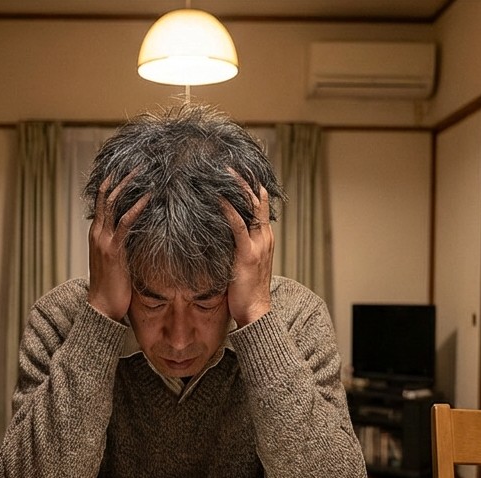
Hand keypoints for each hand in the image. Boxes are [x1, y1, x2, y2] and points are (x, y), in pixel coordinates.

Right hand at [87, 171, 148, 320]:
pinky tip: (149, 197)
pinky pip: (126, 222)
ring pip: (114, 203)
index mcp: (97, 233)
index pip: (104, 201)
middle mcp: (98, 232)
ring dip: (128, 185)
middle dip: (122, 178)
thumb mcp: (116, 260)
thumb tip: (140, 235)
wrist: (101, 307)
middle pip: (107, 196)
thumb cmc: (112, 286)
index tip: (128, 170)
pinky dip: (137, 207)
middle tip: (138, 164)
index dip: (114, 183)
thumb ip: (123, 244)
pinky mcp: (114, 249)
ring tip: (143, 172)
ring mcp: (104, 240)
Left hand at [222, 170, 272, 326]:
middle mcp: (265, 237)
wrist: (257, 312)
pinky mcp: (247, 254)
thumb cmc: (245, 290)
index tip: (235, 169)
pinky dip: (227, 209)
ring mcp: (258, 244)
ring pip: (250, 206)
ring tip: (221, 170)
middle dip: (244, 178)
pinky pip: (237, 226)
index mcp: (265, 237)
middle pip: (258, 198)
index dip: (250, 184)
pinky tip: (216, 198)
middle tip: (227, 161)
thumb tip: (220, 233)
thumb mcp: (244, 262)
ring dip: (236, 187)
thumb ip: (237, 245)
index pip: (260, 202)